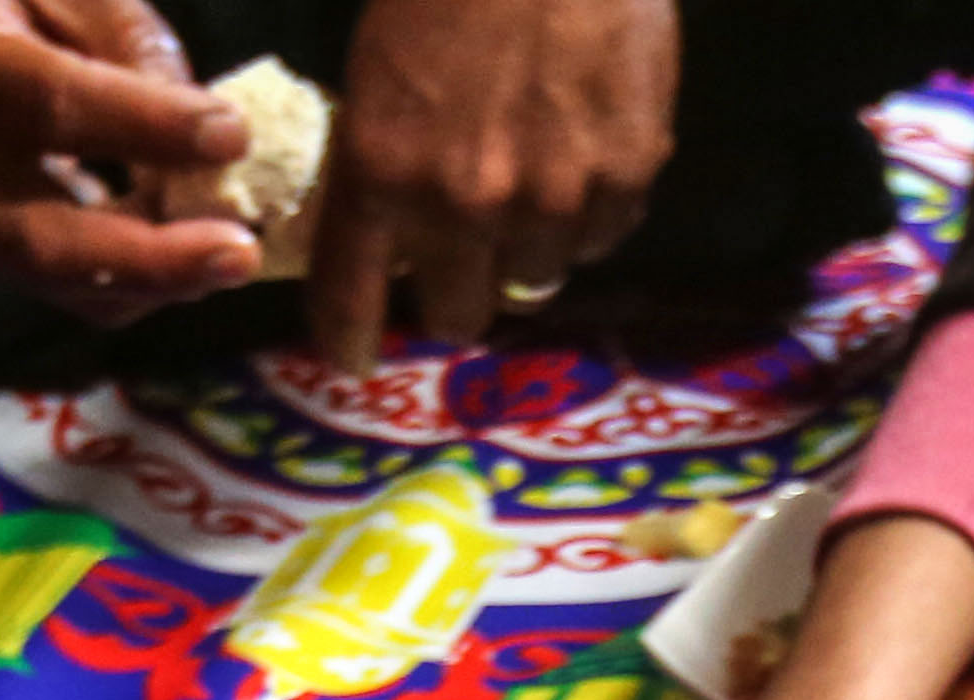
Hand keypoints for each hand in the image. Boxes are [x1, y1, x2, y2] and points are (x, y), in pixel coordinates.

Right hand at [0, 0, 266, 321]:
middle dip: (157, 258)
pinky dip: (134, 277)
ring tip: (230, 253)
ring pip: (62, 281)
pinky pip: (64, 286)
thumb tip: (212, 129)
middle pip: (50, 240)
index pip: (54, 104)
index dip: (148, 126)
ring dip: (157, 279)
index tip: (233, 136)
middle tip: (243, 254)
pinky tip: (186, 249)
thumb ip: (127, 41)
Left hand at [309, 0, 673, 370]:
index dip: (350, 338)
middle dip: (456, 291)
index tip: (354, 358)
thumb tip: (387, 234)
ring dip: (529, 246)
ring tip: (535, 176)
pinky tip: (582, 148)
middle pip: (456, 315)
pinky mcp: (624, 178)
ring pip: (535, 279)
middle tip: (465, 254)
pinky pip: (602, 238)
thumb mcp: (377, 67)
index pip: (351, 299)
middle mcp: (463, 205)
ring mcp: (551, 199)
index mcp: (381, 172)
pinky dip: (590, 213)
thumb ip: (378, 162)